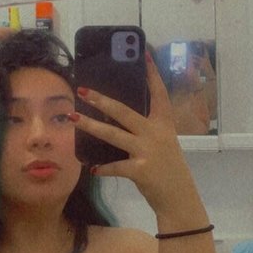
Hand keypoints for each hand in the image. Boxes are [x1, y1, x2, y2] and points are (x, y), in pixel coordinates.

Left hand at [74, 54, 206, 221]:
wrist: (179, 198)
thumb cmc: (168, 168)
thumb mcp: (163, 143)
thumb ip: (145, 130)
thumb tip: (115, 116)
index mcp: (164, 124)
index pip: (159, 93)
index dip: (152, 73)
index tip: (144, 53)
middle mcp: (156, 133)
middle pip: (124, 111)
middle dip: (101, 100)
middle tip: (82, 90)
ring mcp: (147, 151)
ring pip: (113, 134)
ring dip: (91, 126)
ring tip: (73, 118)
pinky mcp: (140, 170)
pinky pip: (114, 166)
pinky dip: (102, 168)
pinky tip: (93, 168)